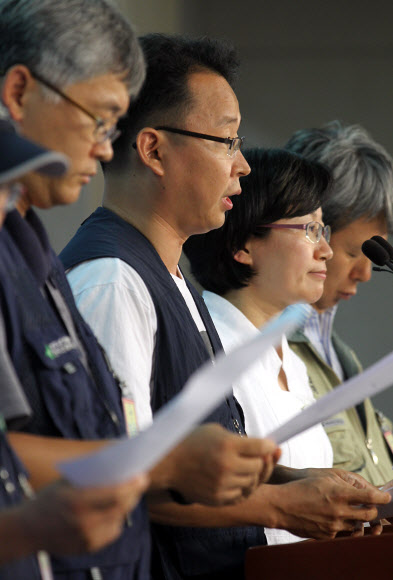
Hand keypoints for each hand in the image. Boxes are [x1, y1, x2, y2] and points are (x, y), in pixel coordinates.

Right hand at [16, 475, 147, 554]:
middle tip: (142, 481)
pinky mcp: (89, 548)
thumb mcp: (66, 482)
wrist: (28, 530)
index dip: (132, 485)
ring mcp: (87, 538)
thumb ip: (89, 476)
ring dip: (126, 505)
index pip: (115, 494)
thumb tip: (117, 459)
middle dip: (134, 493)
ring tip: (131, 493)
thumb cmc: (49, 499)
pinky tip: (115, 510)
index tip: (143, 475)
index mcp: (77, 501)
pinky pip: (112, 531)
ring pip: (119, 519)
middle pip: (121, 507)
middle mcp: (84, 522)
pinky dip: (116, 519)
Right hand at [154, 424, 278, 505]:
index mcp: (227, 444)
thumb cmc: (192, 441)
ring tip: (239, 466)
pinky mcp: (217, 498)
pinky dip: (239, 488)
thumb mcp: (215, 431)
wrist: (167, 462)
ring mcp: (222, 484)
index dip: (268, 446)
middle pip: (258, 466)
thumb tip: (263, 447)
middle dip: (258, 461)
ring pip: (250, 482)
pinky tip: (232, 478)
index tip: (269, 445)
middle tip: (253, 457)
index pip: (262, 447)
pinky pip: (239, 495)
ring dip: (248, 474)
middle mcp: (226, 465)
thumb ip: (238, 439)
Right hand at [261, 475, 389, 539]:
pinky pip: (342, 532)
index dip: (381, 497)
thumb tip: (362, 489)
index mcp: (339, 494)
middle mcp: (339, 511)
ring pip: (357, 526)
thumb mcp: (324, 477)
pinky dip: (341, 525)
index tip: (386, 497)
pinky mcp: (327, 536)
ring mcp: (333, 526)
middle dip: (372, 510)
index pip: (370, 497)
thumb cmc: (301, 487)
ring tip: (349, 511)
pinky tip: (332, 516)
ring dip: (357, 519)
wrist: (281, 506)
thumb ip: (345, 484)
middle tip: (370, 505)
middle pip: (368, 515)